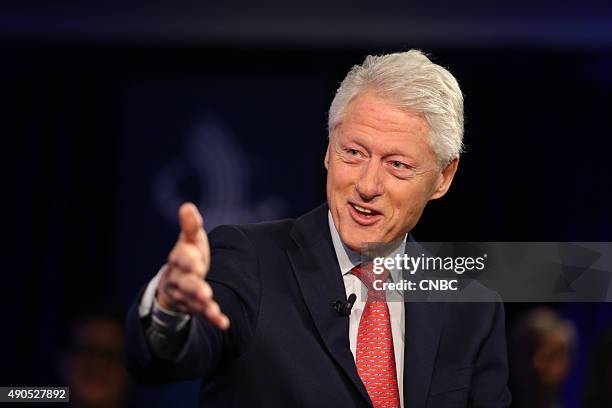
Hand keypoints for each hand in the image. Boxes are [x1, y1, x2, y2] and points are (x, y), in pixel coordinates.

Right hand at [156, 202, 229, 329]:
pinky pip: (204, 315)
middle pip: (184, 283)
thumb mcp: (189, 240)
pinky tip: (224, 322)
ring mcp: (186, 296)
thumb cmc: (187, 256)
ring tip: (209, 301)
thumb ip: (190, 226)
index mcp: (178, 260)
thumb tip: (187, 206)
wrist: (174, 283)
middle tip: (202, 288)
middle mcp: (179, 279)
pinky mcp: (196, 309)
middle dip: (193, 285)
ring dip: (201, 302)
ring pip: (192, 300)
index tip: (197, 260)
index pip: (179, 259)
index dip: (187, 260)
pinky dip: (213, 318)